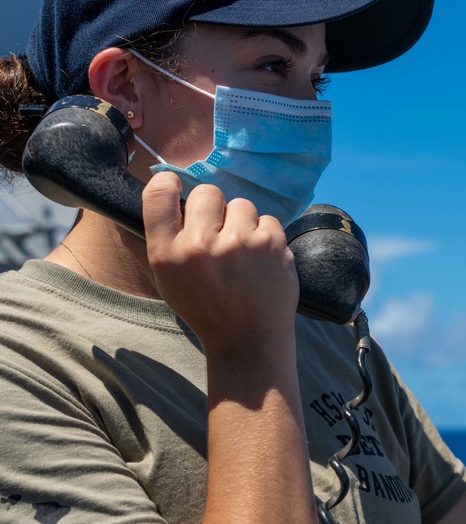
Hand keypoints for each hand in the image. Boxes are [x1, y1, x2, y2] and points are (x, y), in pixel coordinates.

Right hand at [141, 171, 298, 355]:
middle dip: (213, 208)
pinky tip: (260, 259)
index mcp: (167, 254)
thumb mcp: (165, 282)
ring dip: (242, 222)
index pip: (158, 194)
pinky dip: (265, 235)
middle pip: (206, 192)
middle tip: (218, 232)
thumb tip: (135, 208)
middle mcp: (201, 245)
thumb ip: (150, 244)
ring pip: (240, 204)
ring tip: (242, 251)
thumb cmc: (205, 309)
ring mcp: (239, 243)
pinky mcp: (272, 243)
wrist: (249, 340)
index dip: (168, 183)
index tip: (176, 187)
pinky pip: (267, 219)